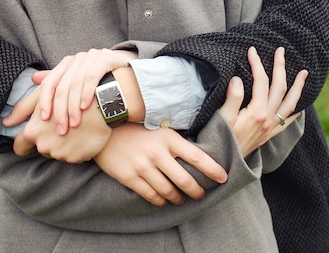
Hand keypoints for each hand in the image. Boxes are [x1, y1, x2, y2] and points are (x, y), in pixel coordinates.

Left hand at [13, 93, 110, 162]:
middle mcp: (44, 145)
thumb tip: (6, 120)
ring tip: (73, 128)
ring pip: (56, 153)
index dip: (23, 143)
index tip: (31, 139)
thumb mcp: (43, 97)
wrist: (100, 103)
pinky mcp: (76, 159)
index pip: (19, 147)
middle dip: (47, 140)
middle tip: (60, 126)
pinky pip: (72, 156)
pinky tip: (81, 135)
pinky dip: (76, 148)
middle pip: (39, 149)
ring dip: (62, 144)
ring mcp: (61, 154)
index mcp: (33, 131)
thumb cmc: (69, 95)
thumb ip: (24, 108)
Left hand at [35, 48, 136, 134]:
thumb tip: (33, 80)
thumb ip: (57, 85)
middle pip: (61, 85)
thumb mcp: (77, 87)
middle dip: (59, 110)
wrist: (130, 77)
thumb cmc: (101, 86)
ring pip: (75, 83)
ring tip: (74, 124)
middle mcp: (77, 58)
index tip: (43, 120)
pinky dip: (86, 94)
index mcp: (67, 64)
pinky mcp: (105, 58)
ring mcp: (91, 57)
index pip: (49, 82)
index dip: (43, 101)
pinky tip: (85, 108)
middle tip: (60, 130)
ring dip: (73, 106)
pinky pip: (91, 77)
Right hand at [94, 123, 226, 206]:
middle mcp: (157, 153)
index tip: (223, 178)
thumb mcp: (158, 127)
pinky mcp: (130, 177)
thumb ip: (175, 141)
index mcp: (167, 138)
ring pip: (169, 192)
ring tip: (181, 198)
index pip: (196, 157)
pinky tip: (163, 199)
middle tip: (200, 194)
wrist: (105, 127)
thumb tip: (197, 155)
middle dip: (197, 191)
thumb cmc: (136, 127)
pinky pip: (151, 196)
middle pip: (185, 180)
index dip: (212, 170)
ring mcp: (142, 166)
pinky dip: (161, 201)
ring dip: (178, 198)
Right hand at [219, 46, 307, 156]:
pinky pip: (288, 121)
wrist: (224, 165)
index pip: (261, 81)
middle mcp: (268, 119)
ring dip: (298, 87)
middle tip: (281, 51)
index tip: (252, 50)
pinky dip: (295, 111)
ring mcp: (271, 128)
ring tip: (304, 73)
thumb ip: (233, 97)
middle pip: (280, 88)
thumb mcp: (222, 117)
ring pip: (290, 103)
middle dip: (281, 67)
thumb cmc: (219, 139)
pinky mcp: (270, 135)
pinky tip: (299, 106)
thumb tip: (238, 78)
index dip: (257, 63)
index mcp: (257, 112)